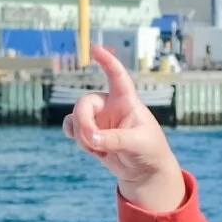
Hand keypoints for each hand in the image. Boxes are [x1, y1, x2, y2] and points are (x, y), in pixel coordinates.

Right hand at [62, 44, 184, 211]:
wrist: (145, 172)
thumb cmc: (150, 151)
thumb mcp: (137, 143)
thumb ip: (114, 140)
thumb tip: (91, 138)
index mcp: (127, 101)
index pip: (117, 76)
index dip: (108, 61)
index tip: (96, 49)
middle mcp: (110, 106)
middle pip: (84, 103)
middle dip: (83, 122)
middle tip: (91, 141)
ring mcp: (98, 119)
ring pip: (75, 117)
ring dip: (80, 134)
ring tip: (97, 150)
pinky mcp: (90, 133)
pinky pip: (72, 128)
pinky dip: (77, 138)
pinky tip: (92, 150)